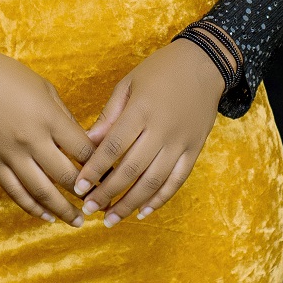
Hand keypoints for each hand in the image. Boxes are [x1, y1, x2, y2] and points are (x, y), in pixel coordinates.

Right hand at [0, 37, 93, 226]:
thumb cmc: (7, 75)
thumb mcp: (44, 88)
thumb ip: (64, 117)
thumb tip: (81, 142)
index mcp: (49, 118)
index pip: (83, 151)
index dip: (101, 166)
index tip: (112, 176)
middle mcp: (32, 140)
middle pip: (67, 176)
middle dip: (87, 194)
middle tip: (101, 204)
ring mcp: (10, 154)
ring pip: (42, 192)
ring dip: (63, 210)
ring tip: (77, 222)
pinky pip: (15, 191)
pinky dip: (32, 207)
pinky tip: (46, 216)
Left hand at [73, 40, 225, 225]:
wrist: (204, 64)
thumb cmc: (160, 70)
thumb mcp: (129, 84)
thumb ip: (109, 115)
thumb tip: (87, 142)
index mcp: (141, 110)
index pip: (113, 147)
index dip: (94, 170)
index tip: (79, 187)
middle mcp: (162, 130)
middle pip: (131, 170)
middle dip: (107, 193)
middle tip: (89, 208)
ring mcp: (180, 142)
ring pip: (153, 181)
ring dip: (131, 203)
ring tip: (111, 218)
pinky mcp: (195, 149)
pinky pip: (177, 180)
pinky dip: (160, 199)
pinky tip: (143, 212)